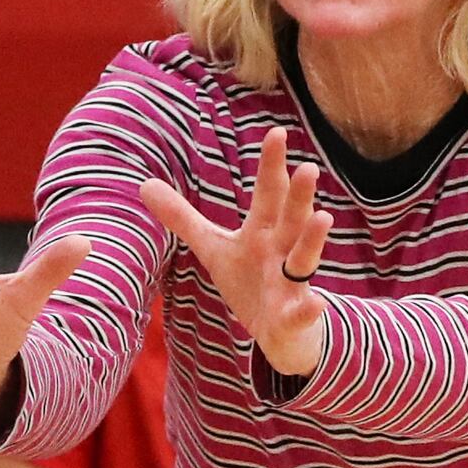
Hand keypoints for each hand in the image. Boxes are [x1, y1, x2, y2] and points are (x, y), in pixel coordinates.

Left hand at [140, 127, 330, 375]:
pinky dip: (309, 309)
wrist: (282, 333)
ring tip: (323, 217)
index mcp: (263, 231)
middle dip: (299, 196)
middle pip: (291, 219)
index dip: (272, 166)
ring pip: (304, 258)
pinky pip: (302, 312)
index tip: (276, 134)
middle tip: (308, 168)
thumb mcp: (214, 248)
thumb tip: (144, 184)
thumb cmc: (250, 282)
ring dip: (313, 239)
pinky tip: (317, 303)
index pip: (269, 193)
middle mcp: (282, 250)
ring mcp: (291, 283)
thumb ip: (183, 218)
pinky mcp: (293, 316)